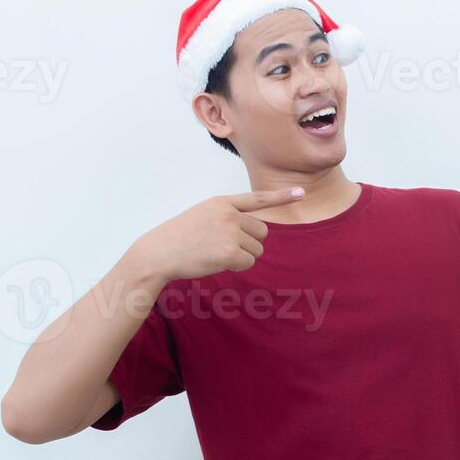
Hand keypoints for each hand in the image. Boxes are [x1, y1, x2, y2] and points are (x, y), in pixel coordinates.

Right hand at [133, 187, 304, 281]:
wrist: (158, 253)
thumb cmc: (178, 238)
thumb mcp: (202, 216)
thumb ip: (227, 217)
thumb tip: (255, 231)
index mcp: (222, 203)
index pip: (256, 198)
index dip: (281, 197)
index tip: (301, 193)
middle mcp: (229, 214)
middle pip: (262, 232)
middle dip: (249, 243)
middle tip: (222, 247)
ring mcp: (230, 231)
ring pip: (257, 249)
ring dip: (242, 256)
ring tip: (215, 253)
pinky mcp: (229, 251)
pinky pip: (249, 262)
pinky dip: (237, 266)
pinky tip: (216, 262)